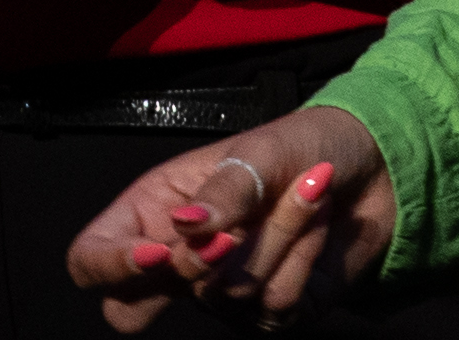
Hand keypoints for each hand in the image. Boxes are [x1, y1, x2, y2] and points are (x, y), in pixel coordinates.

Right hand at [63, 104, 389, 323]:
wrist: (369, 167)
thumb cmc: (300, 146)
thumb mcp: (258, 152)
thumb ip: (222, 192)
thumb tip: (186, 228)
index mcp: (152, 210)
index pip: (89, 260)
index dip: (111, 266)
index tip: (160, 253)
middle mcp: (177, 259)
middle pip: (129, 311)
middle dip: (189, 272)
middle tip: (231, 232)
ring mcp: (220, 295)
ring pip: (224, 300)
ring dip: (276, 239)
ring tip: (306, 190)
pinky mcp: (268, 313)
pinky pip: (275, 305)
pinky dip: (303, 256)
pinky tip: (318, 223)